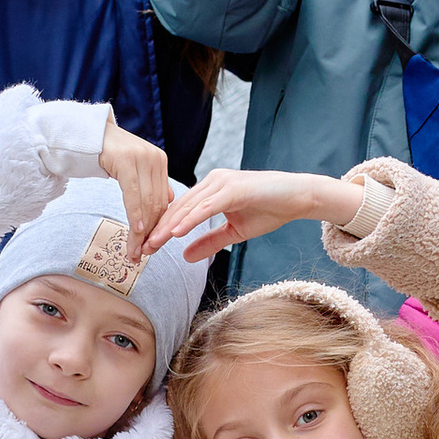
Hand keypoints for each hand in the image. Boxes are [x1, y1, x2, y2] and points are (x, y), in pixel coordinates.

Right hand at [98, 115, 169, 255]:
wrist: (86, 133)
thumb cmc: (107, 153)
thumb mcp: (133, 168)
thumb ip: (150, 183)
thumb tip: (167, 201)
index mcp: (160, 162)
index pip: (163, 201)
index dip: (158, 227)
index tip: (150, 247)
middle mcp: (155, 159)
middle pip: (157, 205)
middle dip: (149, 233)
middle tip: (141, 255)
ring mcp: (142, 158)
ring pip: (146, 203)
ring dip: (140, 231)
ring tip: (134, 251)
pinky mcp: (126, 160)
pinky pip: (133, 194)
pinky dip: (135, 215)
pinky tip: (135, 231)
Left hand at [147, 164, 369, 258]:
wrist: (298, 197)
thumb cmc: (269, 210)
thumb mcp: (235, 232)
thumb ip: (210, 241)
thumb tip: (186, 257)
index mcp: (210, 189)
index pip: (179, 211)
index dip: (162, 230)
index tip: (147, 248)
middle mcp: (212, 181)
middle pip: (178, 208)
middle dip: (158, 230)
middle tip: (141, 250)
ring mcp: (221, 182)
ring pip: (188, 208)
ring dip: (168, 227)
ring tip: (153, 244)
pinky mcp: (233, 188)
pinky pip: (206, 206)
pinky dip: (190, 219)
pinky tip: (176, 233)